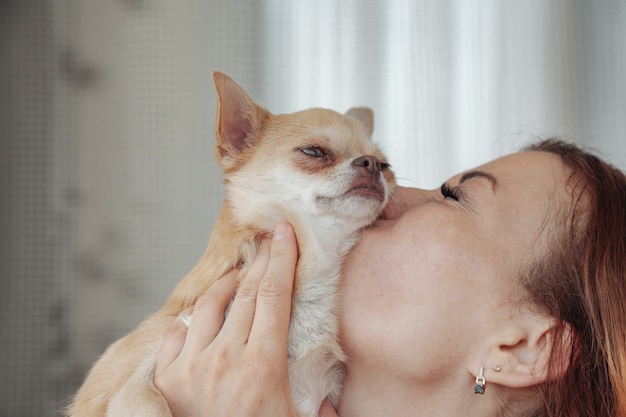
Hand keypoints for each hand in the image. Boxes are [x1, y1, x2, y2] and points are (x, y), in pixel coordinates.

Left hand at [155, 222, 330, 416]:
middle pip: (244, 291)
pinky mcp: (164, 376)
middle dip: (260, 259)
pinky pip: (178, 329)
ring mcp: (189, 364)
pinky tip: (205, 313)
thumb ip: (321, 411)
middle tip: (268, 239)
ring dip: (227, 282)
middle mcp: (224, 357)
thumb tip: (331, 398)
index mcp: (263, 366)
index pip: (273, 295)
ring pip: (209, 303)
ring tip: (240, 273)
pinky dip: (193, 316)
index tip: (284, 232)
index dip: (281, 258)